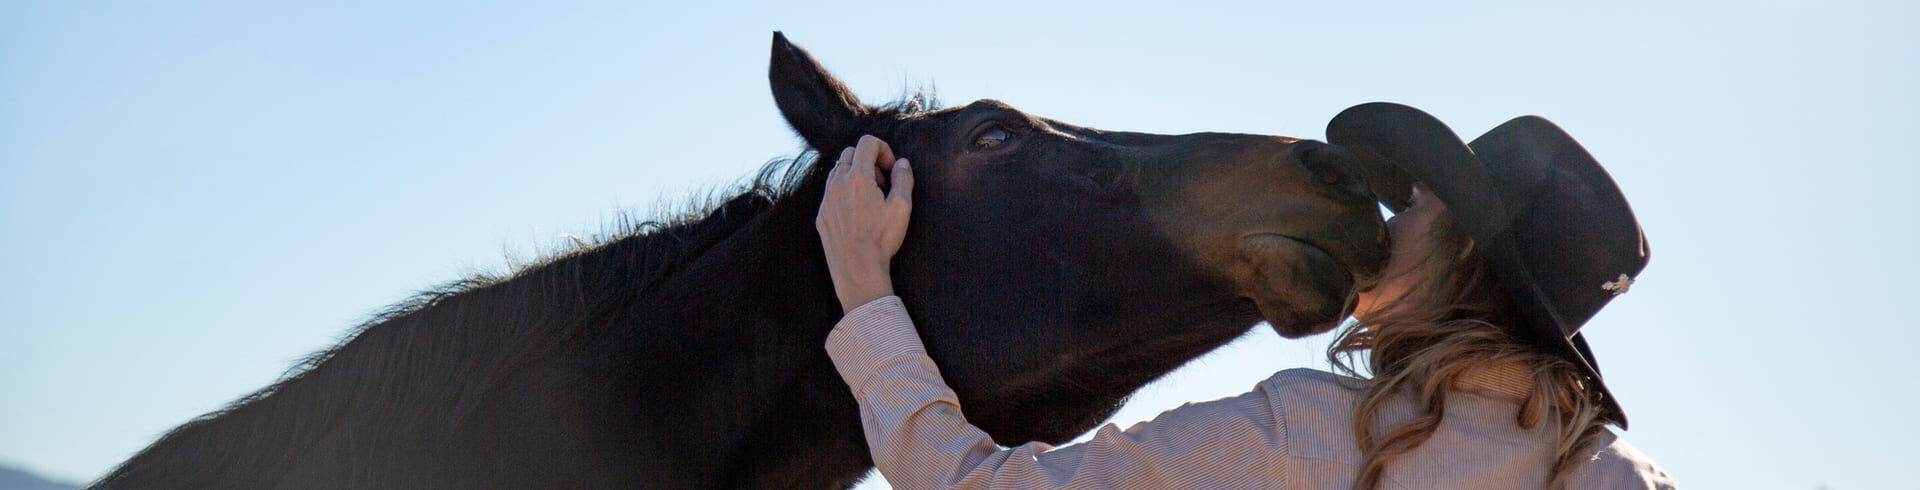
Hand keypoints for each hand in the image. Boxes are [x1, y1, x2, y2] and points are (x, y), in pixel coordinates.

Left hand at [816, 135, 914, 311]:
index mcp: (858, 178)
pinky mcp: (821, 215)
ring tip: (870, 198)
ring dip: (855, 176)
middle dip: (869, 160)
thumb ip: (903, 179)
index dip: (883, 149)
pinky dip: (845, 192)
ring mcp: (826, 200)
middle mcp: (837, 184)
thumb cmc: (881, 240)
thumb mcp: (902, 207)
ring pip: (838, 172)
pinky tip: (858, 213)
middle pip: (850, 153)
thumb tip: (902, 163)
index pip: (867, 142)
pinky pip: (831, 192)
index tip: (891, 168)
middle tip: (882, 183)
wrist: (857, 270)